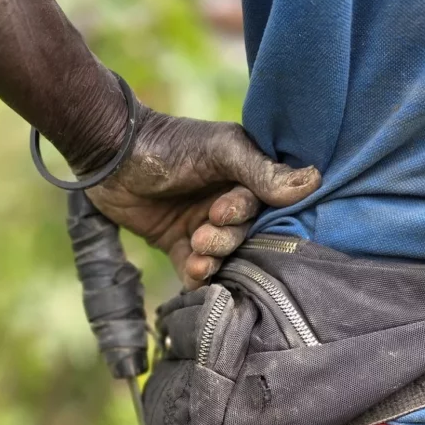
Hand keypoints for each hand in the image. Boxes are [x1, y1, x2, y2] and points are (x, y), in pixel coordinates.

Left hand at [87, 107, 320, 288]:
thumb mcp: (220, 150)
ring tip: (196, 250)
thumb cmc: (168, 147)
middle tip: (203, 233)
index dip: (244, 215)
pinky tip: (193, 276)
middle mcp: (227, 202)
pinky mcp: (178, 244)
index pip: (263, 207)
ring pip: (222, 255)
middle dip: (225, 240)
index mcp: (244, 175)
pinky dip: (197, 277)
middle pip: (244, 235)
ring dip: (212, 259)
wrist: (110, 158)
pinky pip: (196, 270)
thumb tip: (313, 181)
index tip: (221, 211)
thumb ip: (261, 170)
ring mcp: (202, 225)